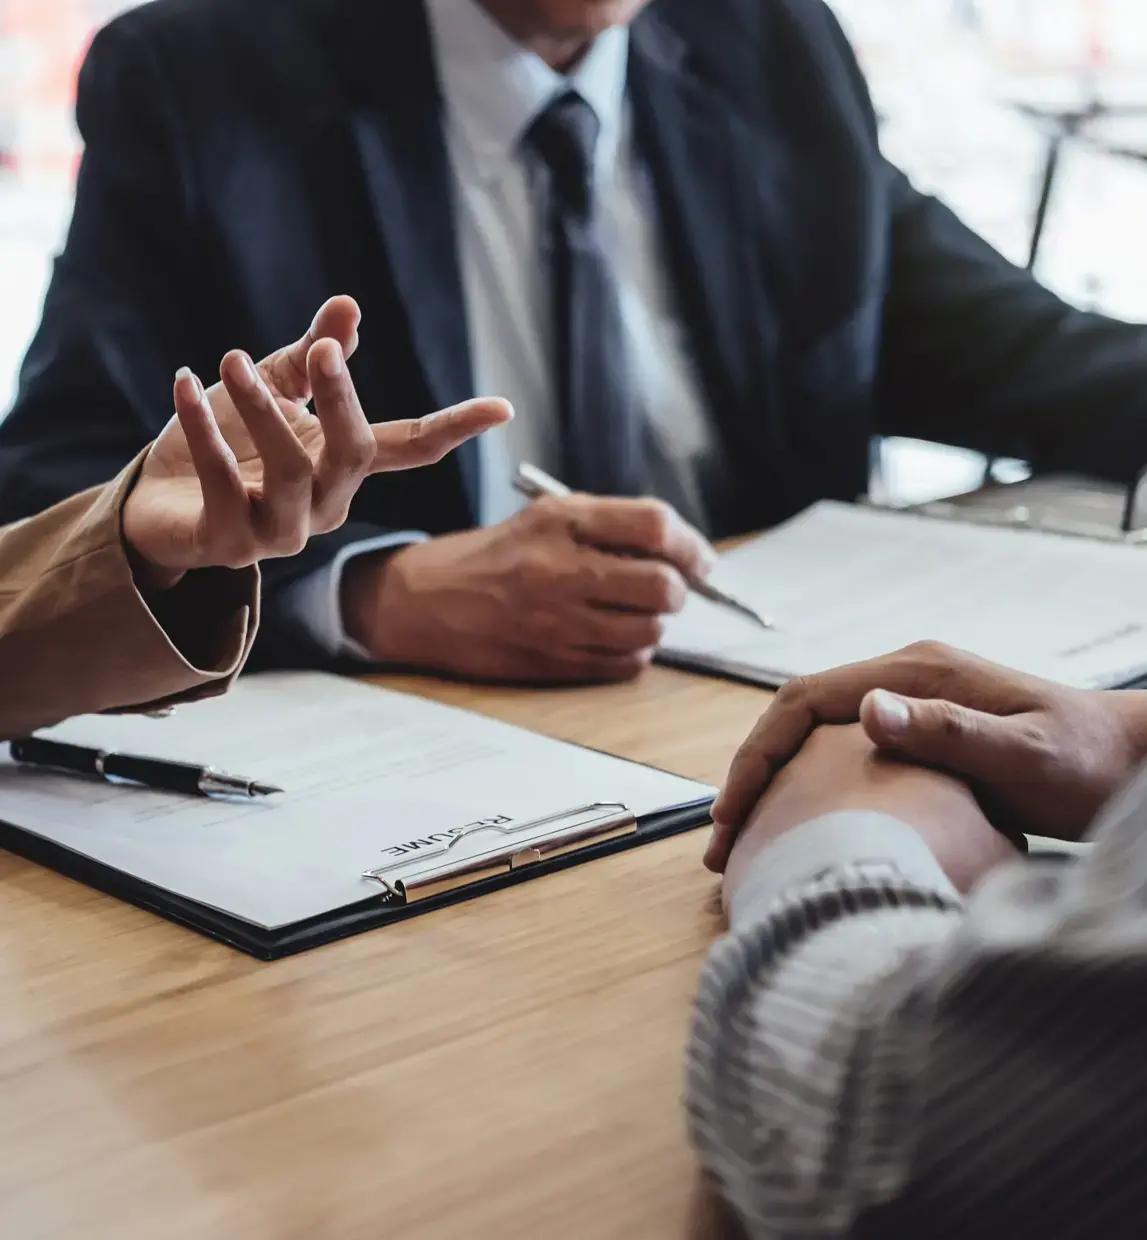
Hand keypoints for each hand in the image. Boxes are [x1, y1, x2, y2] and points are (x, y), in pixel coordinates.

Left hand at [122, 296, 511, 588]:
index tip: (503, 406)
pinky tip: (184, 386)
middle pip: (354, 453)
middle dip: (341, 400)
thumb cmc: (225, 442)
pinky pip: (225, 485)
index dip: (456, 427)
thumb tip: (348, 307)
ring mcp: (281, 532)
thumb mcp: (273, 388)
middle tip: (324, 351)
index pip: (410, 446)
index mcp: (344, 466)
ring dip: (260, 409)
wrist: (155, 500)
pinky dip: (205, 432)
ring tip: (229, 360)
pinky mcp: (230, 545)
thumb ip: (311, 357)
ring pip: (291, 471)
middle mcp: (326, 504)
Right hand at [343, 493, 715, 681]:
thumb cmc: (494, 556)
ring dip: (654, 622)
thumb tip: (683, 552)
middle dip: (679, 589)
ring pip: (649, 630)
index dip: (690, 545)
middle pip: (662, 585)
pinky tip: (611, 636)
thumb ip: (610, 526)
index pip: (654, 525)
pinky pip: (624, 664)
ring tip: (633, 612)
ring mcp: (556, 621)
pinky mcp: (553, 661)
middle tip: (668, 587)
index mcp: (560, 521)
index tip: (700, 559)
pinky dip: (631, 652)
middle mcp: (559, 569)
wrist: (426, 602)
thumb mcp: (545, 518)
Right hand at [708, 641, 1146, 871]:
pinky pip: (839, 753)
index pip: (805, 700)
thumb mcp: (1026, 752)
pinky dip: (805, 788)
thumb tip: (867, 710)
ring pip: (812, 737)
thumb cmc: (1086, 761)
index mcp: (915, 673)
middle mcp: (902, 680)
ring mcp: (909, 704)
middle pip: (796, 717)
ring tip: (746, 840)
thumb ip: (951, 730)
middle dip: (752, 773)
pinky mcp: (918, 733)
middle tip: (723, 839)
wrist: (1128, 761)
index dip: (759, 753)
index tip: (733, 811)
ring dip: (773, 783)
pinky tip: (799, 827)